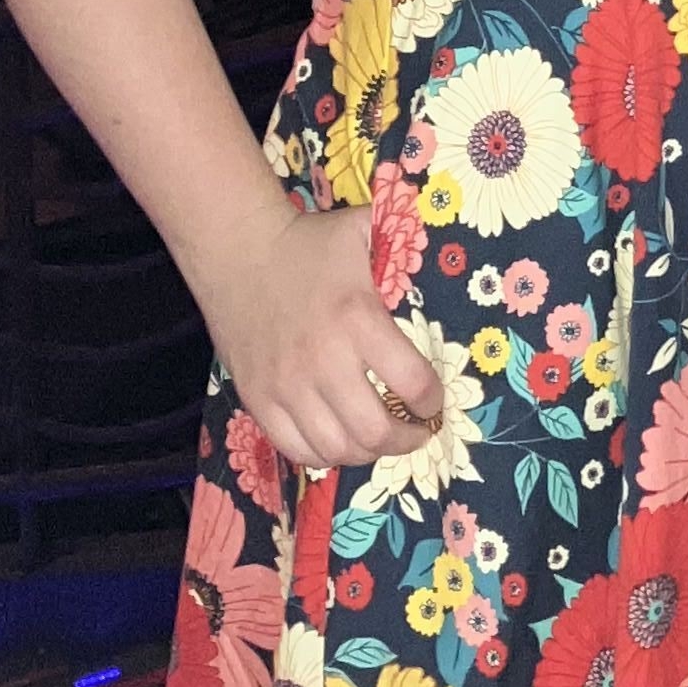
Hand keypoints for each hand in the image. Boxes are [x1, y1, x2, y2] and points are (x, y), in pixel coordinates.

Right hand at [203, 202, 442, 473]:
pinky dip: (324, 456)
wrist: (239, 250)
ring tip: (380, 438)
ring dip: (367, 453)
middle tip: (417, 432)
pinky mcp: (257, 399)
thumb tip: (448, 255)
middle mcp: (323, 360)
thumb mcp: (366, 231)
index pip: (412, 383)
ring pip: (336, 449)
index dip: (432, 401)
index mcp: (358, 319)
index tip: (435, 402)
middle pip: (375, 431)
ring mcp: (286, 385)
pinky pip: (296, 450)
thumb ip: (408, 243)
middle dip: (407, 440)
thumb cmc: (311, 243)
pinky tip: (339, 441)